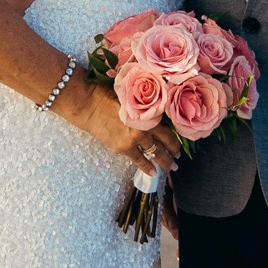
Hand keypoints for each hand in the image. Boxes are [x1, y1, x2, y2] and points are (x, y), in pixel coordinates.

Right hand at [60, 78, 179, 169]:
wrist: (88, 105)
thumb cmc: (108, 96)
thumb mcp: (132, 98)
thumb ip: (145, 109)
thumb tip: (157, 116)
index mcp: (149, 115)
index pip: (168, 132)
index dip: (175, 141)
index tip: (179, 146)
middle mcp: (144, 129)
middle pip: (164, 145)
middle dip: (172, 154)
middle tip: (177, 160)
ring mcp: (133, 140)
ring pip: (154, 154)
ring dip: (163, 162)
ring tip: (169, 168)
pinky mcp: (122, 148)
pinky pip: (138, 160)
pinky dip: (146, 167)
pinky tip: (152, 171)